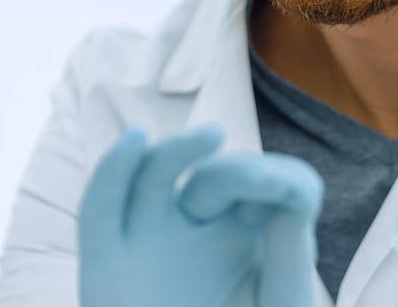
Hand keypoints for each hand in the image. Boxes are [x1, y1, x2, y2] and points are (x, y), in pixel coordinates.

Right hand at [79, 125, 322, 306]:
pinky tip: (137, 141)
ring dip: (179, 150)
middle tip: (257, 186)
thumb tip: (294, 196)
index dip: (282, 181)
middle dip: (238, 175)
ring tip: (210, 136)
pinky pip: (103, 205)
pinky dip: (114, 168)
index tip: (293, 198)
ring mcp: (153, 240)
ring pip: (159, 176)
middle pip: (219, 178)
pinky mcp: (107, 261)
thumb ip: (290, 259)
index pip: (274, 190)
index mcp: (256, 241)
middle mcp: (205, 231)